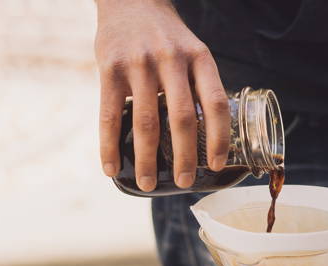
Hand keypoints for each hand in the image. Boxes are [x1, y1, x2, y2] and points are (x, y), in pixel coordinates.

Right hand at [94, 0, 229, 191]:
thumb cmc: (166, 38)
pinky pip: (109, 115)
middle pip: (182, 118)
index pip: (216, 103)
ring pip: (146, 122)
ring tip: (148, 184)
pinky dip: (109, 146)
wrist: (130, 0)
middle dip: (185, 157)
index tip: (217, 165)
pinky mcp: (110, 68)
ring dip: (147, 160)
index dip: (219, 138)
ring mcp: (139, 64)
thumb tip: (206, 139)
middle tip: (184, 182)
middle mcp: (172, 60)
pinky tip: (112, 168)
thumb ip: (198, 87)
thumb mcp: (192, 52)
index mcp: (199, 58)